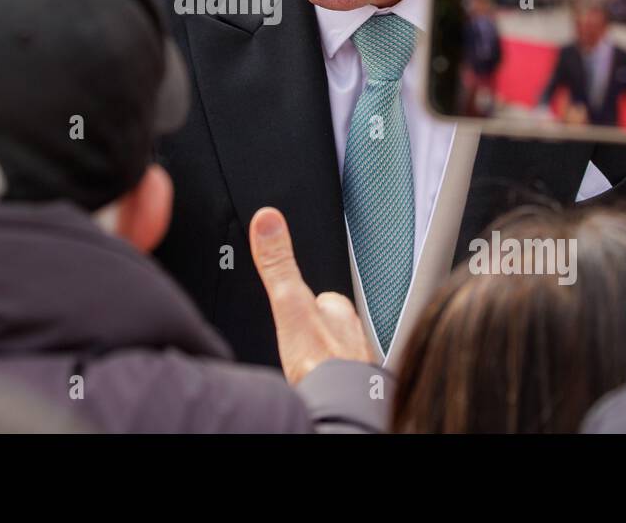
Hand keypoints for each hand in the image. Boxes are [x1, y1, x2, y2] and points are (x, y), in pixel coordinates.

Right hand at [249, 207, 374, 384]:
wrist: (339, 407)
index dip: (310, 301)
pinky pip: (344, 381)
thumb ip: (278, 264)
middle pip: (334, 325)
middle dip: (319, 331)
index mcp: (339, 311)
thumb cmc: (321, 363)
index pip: (325, 297)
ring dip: (329, 357)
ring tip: (311, 365)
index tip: (299, 304)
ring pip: (342, 353)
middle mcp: (355, 335)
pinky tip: (321, 387)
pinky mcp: (356, 390)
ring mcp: (358, 363)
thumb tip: (268, 219)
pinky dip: (334, 381)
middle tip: (301, 340)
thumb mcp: (289, 303)